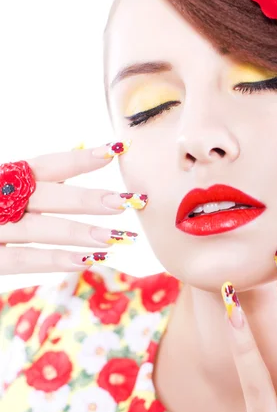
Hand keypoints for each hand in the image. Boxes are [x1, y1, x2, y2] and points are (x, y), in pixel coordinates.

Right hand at [0, 141, 147, 274]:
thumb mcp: (4, 190)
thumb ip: (26, 186)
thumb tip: (71, 169)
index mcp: (1, 178)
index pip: (43, 165)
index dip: (78, 158)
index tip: (115, 150)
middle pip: (47, 195)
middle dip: (88, 198)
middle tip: (129, 200)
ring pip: (38, 228)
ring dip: (79, 232)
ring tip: (117, 237)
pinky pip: (20, 260)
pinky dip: (53, 260)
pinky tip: (85, 262)